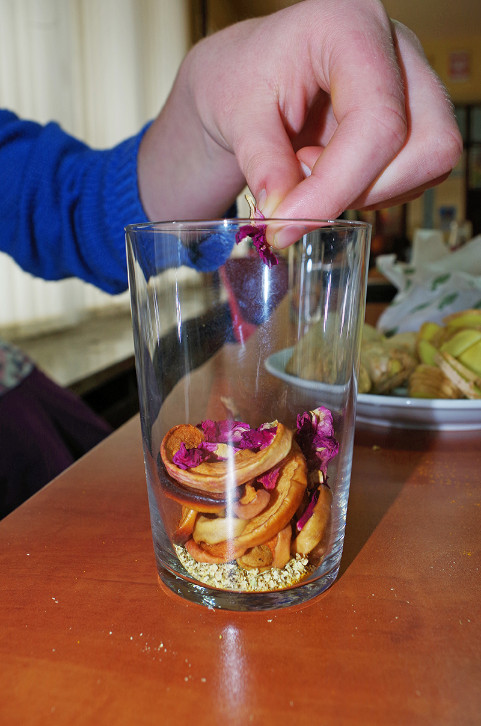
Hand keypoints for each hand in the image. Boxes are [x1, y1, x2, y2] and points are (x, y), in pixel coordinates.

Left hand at [138, 0, 461, 243]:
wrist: (246, 80)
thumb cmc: (240, 79)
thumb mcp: (235, 117)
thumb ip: (262, 164)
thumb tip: (284, 215)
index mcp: (351, 27)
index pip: (376, 120)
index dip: (336, 185)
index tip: (288, 221)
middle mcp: (397, 50)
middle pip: (428, 144)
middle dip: (362, 188)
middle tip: (300, 182)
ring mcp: (414, 84)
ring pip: (430, 164)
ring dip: (367, 191)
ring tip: (309, 169)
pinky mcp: (415, 119)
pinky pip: (416, 177)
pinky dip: (371, 191)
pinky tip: (331, 172)